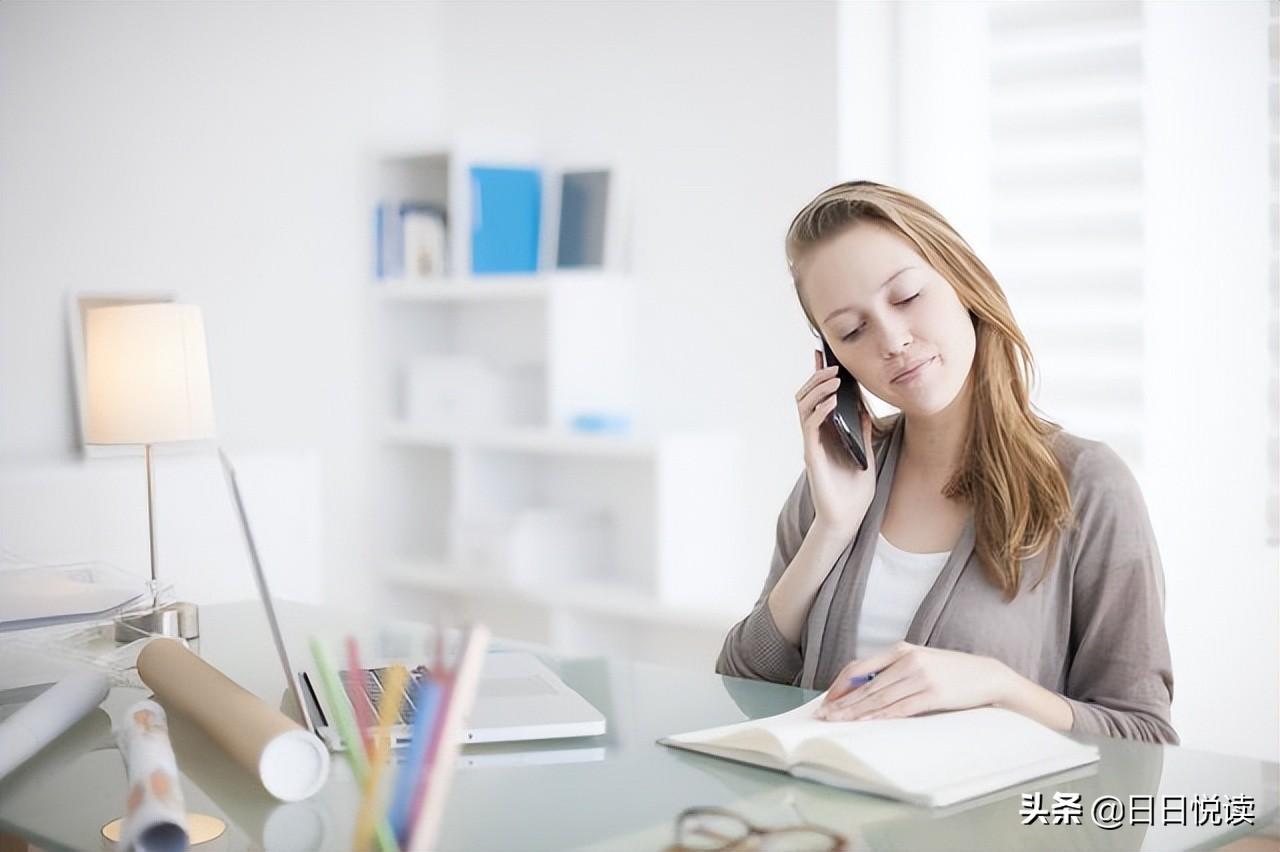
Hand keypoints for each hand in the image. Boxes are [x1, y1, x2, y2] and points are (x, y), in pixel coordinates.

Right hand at [795, 349, 876, 539]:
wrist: (848, 518)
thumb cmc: (854, 491)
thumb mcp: (864, 453)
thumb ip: (860, 431)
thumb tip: (862, 406)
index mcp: (827, 433)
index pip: (819, 399)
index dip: (818, 377)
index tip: (822, 355)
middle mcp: (816, 436)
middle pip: (806, 398)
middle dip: (816, 378)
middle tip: (832, 364)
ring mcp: (812, 444)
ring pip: (804, 407)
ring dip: (817, 389)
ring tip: (834, 378)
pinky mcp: (812, 455)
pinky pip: (810, 427)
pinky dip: (819, 410)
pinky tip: (832, 401)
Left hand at [813, 642, 1011, 721]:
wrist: (986, 675)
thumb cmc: (950, 671)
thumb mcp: (919, 661)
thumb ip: (893, 670)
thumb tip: (863, 689)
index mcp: (901, 649)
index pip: (860, 666)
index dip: (841, 684)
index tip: (828, 699)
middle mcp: (908, 660)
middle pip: (866, 685)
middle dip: (843, 702)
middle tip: (824, 715)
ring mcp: (921, 677)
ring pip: (880, 698)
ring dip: (856, 712)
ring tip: (839, 722)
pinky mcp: (934, 694)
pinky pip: (901, 708)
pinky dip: (881, 716)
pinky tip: (867, 722)